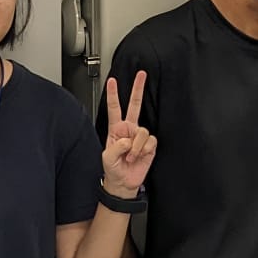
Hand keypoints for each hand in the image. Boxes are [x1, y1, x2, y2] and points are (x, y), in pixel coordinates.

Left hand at [101, 71, 156, 197]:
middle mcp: (129, 129)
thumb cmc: (113, 169)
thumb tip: (128, 139)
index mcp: (116, 129)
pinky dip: (144, 150)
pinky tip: (139, 156)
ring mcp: (140, 137)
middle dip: (138, 89)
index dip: (114, 94)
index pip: (114, 108)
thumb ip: (117, 146)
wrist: (123, 183)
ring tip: (130, 156)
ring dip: (136, 146)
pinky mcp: (149, 145)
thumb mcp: (107, 157)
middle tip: (141, 74)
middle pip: (135, 105)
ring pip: (143, 131)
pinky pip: (150, 141)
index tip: (113, 81)